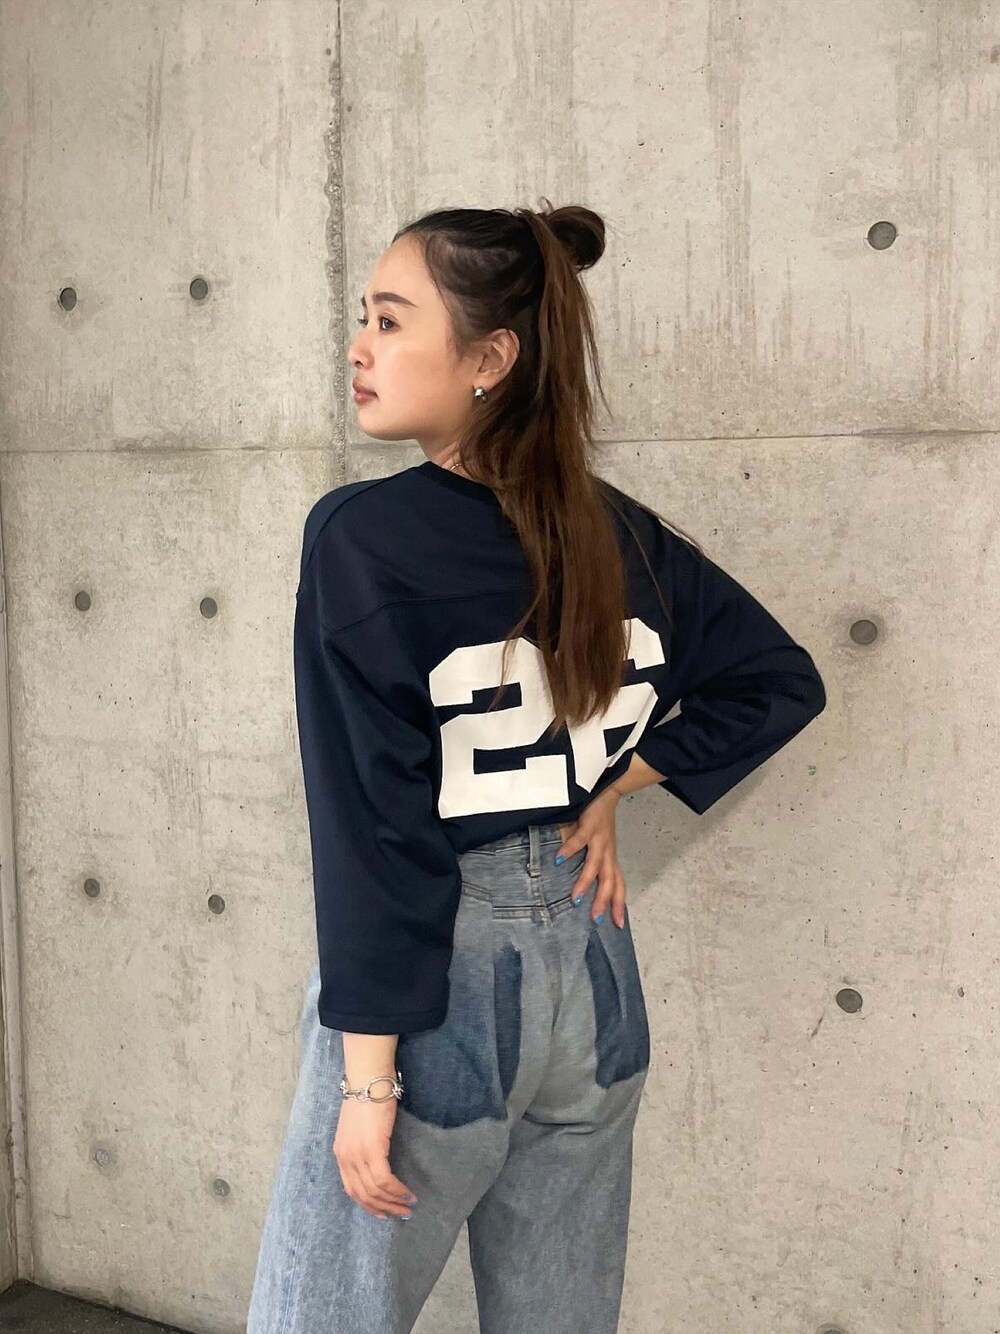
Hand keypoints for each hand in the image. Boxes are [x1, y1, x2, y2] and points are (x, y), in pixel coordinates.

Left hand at [332, 1090, 416, 1220]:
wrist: (369, 1079)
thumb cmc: (367, 1096)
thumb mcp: (358, 1126)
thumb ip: (361, 1144)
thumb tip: (376, 1159)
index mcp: (340, 1153)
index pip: (351, 1188)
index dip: (367, 1204)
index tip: (382, 1212)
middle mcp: (345, 1158)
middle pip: (362, 1194)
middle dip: (382, 1208)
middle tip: (399, 1214)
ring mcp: (357, 1155)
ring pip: (374, 1191)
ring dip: (392, 1202)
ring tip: (408, 1207)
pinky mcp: (372, 1149)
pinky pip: (384, 1180)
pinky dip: (397, 1191)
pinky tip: (408, 1194)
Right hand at [556, 784, 626, 927]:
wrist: (609, 791)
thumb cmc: (601, 821)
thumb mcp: (602, 845)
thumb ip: (595, 862)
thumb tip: (584, 882)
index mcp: (611, 858)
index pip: (618, 886)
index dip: (619, 905)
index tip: (617, 925)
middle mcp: (608, 852)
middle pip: (609, 881)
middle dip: (603, 901)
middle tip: (595, 918)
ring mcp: (599, 840)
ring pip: (595, 866)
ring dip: (586, 883)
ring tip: (576, 897)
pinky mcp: (590, 826)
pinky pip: (579, 841)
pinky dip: (569, 851)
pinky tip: (558, 860)